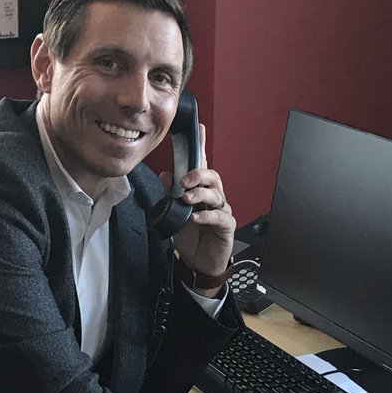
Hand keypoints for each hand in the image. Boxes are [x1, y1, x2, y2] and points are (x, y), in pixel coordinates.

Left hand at [161, 123, 235, 292]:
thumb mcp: (173, 214)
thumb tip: (165, 175)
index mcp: (200, 190)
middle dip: (198, 174)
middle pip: (211, 176)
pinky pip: (219, 216)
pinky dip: (206, 216)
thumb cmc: (189, 237)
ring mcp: (221, 210)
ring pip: (216, 193)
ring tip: (186, 199)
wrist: (198, 263)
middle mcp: (213, 197)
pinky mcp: (226, 226)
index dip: (200, 146)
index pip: (200, 165)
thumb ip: (169, 194)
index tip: (199, 129)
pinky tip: (195, 218)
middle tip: (183, 180)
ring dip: (200, 194)